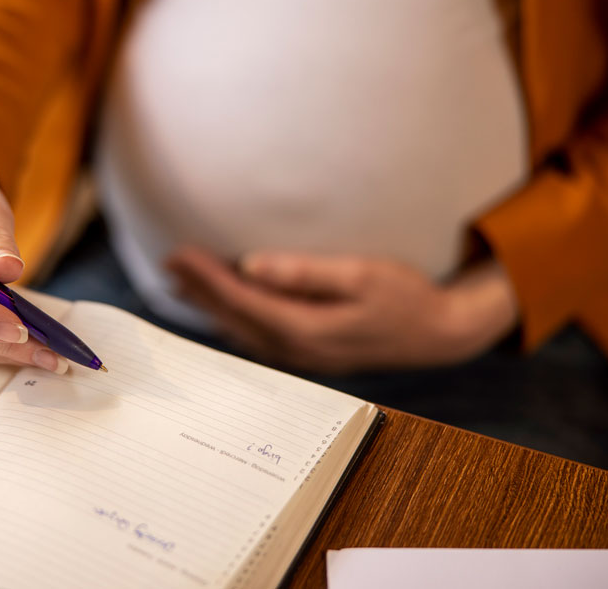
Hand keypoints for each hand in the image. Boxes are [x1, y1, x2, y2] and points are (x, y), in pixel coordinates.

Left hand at [165, 247, 518, 373]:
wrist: (439, 333)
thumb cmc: (406, 297)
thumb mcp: (362, 275)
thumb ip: (305, 272)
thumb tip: (251, 265)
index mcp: (305, 328)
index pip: (240, 299)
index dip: (206, 276)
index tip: (179, 253)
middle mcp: (296, 348)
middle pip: (232, 317)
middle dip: (198, 289)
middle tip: (168, 261)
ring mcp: (302, 355)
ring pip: (240, 330)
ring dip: (209, 305)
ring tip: (181, 281)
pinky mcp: (309, 352)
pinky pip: (256, 336)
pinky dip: (231, 317)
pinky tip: (221, 307)